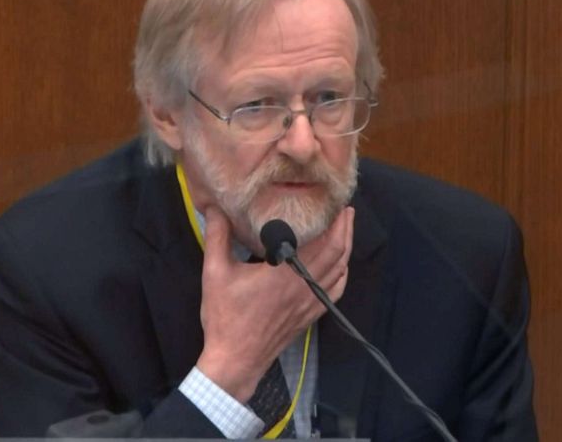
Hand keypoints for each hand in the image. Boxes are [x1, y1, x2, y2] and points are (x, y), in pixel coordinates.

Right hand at [194, 205, 353, 401]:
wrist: (235, 360)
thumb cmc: (225, 317)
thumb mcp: (215, 273)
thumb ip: (218, 237)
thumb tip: (215, 207)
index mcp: (285, 273)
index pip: (324, 243)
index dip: (335, 222)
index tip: (334, 202)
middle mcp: (304, 287)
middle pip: (338, 253)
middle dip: (344, 229)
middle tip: (344, 208)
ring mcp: (310, 303)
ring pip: (340, 271)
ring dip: (346, 248)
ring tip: (345, 229)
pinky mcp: (310, 316)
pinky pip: (335, 291)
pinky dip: (342, 274)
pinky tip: (340, 265)